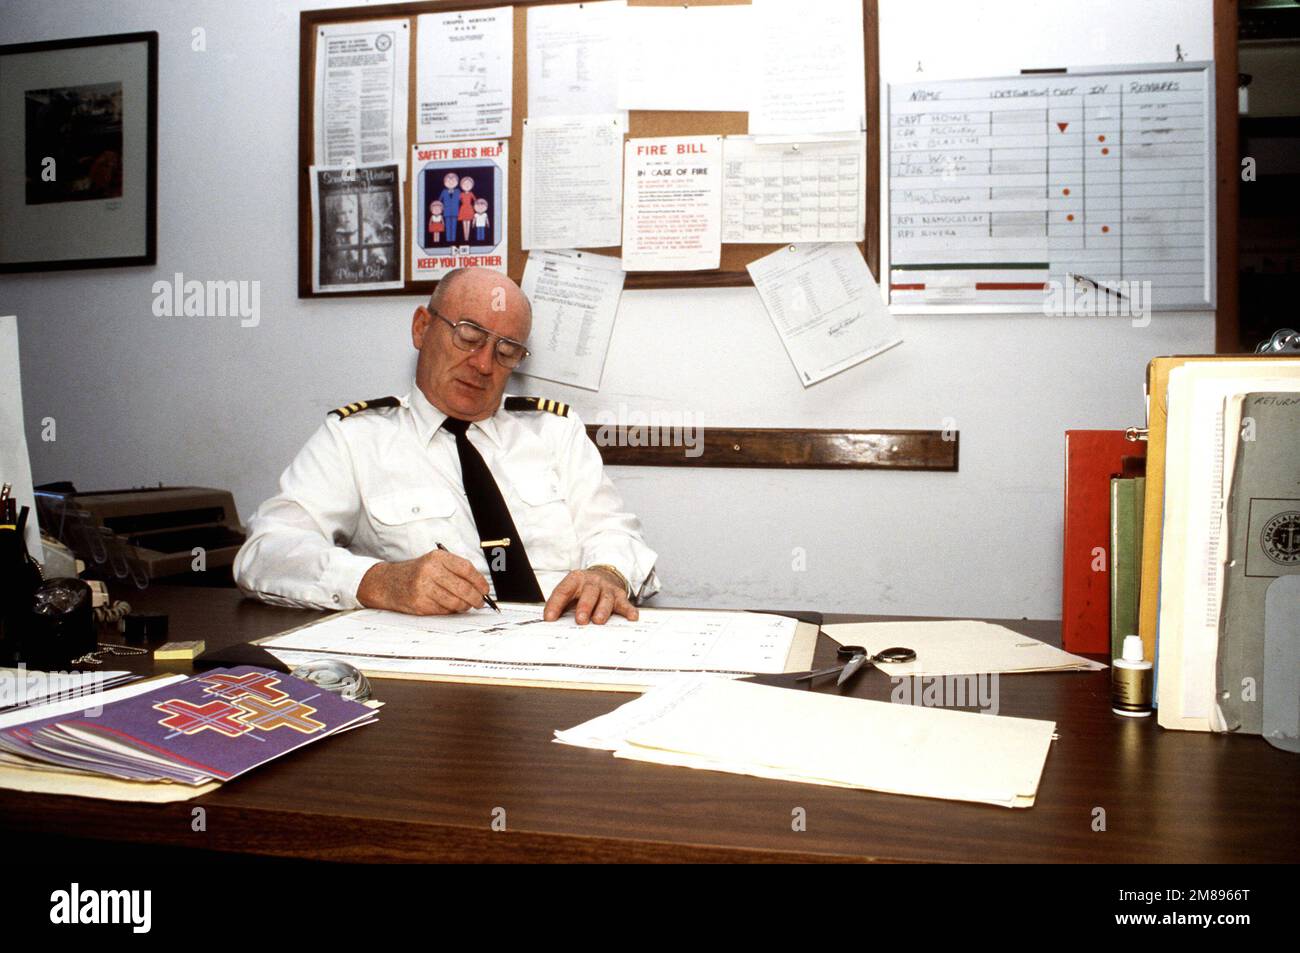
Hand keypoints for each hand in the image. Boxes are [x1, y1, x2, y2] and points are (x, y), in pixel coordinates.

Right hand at [357, 549, 490, 614]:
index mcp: (437, 558)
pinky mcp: (419, 604)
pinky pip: (443, 610)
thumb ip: (455, 571)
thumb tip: (479, 587)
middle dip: (476, 598)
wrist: (387, 582)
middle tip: (480, 601)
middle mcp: (430, 571)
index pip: (466, 569)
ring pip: (455, 602)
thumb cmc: (415, 572)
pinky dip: (450, 611)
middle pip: (463, 588)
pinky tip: (449, 606)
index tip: (485, 589)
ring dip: (465, 606)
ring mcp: (423, 588)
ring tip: (466, 605)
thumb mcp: (434, 562)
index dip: (480, 581)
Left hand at [543, 567, 637, 624]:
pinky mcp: (620, 595)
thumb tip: (549, 621)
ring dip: (602, 610)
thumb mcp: (570, 591)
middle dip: (584, 607)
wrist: (604, 574)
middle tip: (580, 620)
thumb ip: (560, 604)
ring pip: (606, 598)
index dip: (555, 604)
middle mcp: (592, 582)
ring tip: (598, 621)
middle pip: (588, 593)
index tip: (549, 618)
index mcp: (575, 579)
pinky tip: (631, 617)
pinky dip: (629, 610)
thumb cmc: (583, 589)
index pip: (563, 591)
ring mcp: (607, 588)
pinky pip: (625, 603)